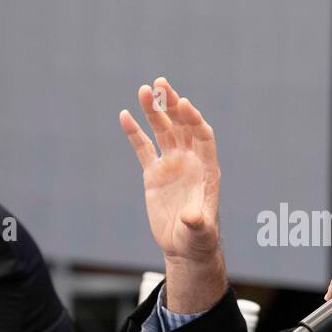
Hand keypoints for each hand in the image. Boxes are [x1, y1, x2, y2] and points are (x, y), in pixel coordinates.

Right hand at [119, 77, 221, 264]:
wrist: (184, 246)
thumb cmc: (198, 239)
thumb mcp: (200, 232)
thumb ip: (197, 223)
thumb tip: (192, 218)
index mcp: (206, 169)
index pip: (203, 136)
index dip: (194, 119)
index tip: (183, 104)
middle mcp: (190, 161)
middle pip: (183, 126)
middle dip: (173, 105)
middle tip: (161, 84)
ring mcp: (172, 164)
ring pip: (163, 131)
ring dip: (154, 111)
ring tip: (144, 90)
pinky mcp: (154, 173)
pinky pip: (143, 147)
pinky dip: (135, 132)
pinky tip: (125, 115)